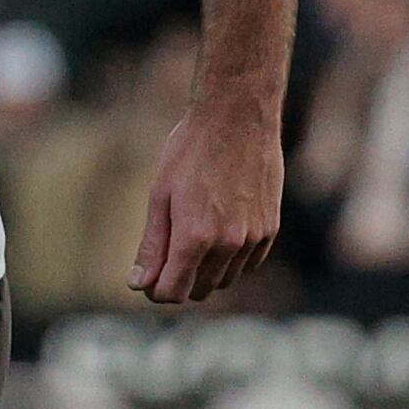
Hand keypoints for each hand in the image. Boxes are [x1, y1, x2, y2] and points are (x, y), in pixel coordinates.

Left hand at [128, 96, 283, 306]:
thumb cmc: (192, 150)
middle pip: (200, 290)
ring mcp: (253, 238)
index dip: (155, 289)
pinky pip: (248, 263)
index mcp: (194, 237)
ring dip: (206, 270)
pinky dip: (231, 258)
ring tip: (195, 233)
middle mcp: (227, 244)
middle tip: (168, 252)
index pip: (173, 292)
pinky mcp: (270, 228)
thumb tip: (138, 284)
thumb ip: (152, 245)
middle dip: (180, 279)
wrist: (238, 116)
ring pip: (225, 279)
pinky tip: (220, 231)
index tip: (149, 275)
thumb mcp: (160, 194)